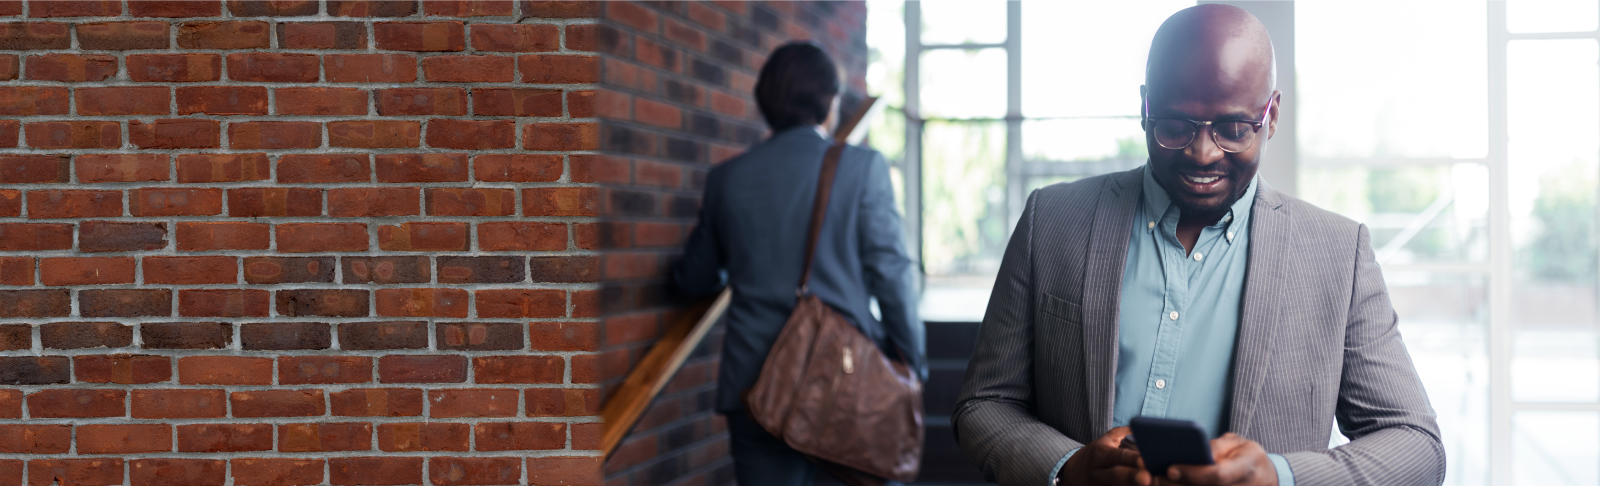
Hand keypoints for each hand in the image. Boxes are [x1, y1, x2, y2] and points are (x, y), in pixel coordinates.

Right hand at [1059, 426, 1151, 485]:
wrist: (1071, 473)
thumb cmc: (1093, 456)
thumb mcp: (1102, 441)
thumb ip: (1121, 433)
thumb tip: (1139, 426)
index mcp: (1100, 453)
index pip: (1117, 456)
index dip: (1130, 459)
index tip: (1144, 460)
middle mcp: (1098, 471)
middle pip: (1115, 475)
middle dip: (1131, 476)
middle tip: (1148, 478)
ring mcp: (1098, 485)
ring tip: (1151, 484)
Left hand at [1162, 433, 1277, 485]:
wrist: (1267, 479)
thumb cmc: (1249, 457)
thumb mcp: (1239, 443)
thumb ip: (1218, 446)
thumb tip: (1195, 450)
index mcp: (1245, 468)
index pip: (1216, 475)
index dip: (1192, 473)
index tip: (1170, 468)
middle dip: (1173, 484)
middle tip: (1149, 475)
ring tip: (1151, 479)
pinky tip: (1162, 481)